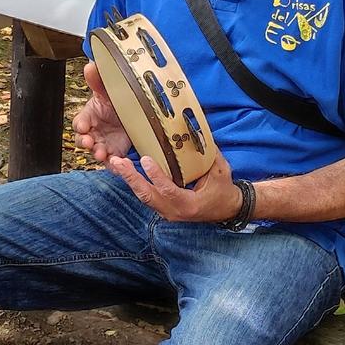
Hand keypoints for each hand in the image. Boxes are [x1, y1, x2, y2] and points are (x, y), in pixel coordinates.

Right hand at [72, 60, 131, 163]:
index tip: (82, 126)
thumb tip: (90, 66)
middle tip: (89, 142)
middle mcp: (94, 131)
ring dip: (97, 153)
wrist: (132, 115)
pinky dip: (113, 164)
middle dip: (84, 142)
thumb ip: (98, 80)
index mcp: (89, 116)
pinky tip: (116, 163)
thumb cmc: (115, 103)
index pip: (79, 121)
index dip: (80, 125)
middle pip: (82, 140)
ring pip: (95, 152)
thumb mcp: (108, 91)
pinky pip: (111, 162)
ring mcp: (104, 143)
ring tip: (102, 153)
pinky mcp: (115, 153)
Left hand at [107, 144, 240, 223]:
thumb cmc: (223, 189)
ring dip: (129, 179)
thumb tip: (195, 132)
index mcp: (189, 204)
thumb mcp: (220, 170)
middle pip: (147, 195)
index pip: (169, 191)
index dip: (156, 176)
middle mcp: (174, 211)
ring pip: (143, 196)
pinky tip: (125, 169)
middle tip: (118, 162)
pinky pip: (146, 195)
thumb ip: (207, 153)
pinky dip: (135, 182)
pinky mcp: (162, 208)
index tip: (145, 160)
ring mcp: (166, 212)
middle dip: (131, 178)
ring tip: (116, 163)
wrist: (227, 208)